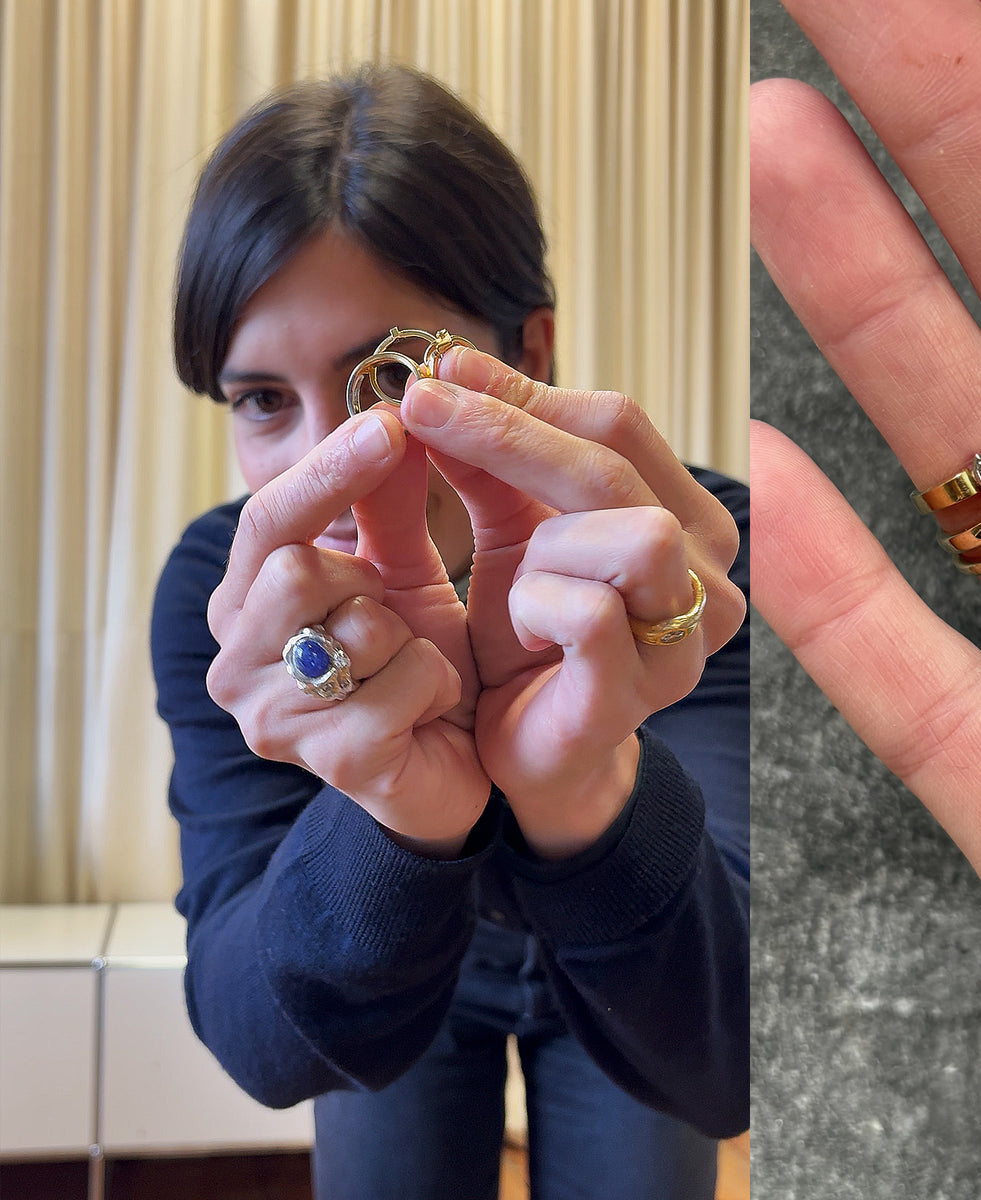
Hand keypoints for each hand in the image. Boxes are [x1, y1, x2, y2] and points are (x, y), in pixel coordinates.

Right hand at [206, 408, 490, 853]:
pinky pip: (404, 683)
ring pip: (355, 627)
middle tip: (393, 614)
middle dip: (371, 581)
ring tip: (413, 667)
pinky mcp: (333, 763)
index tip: (393, 420)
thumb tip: (393, 408)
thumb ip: (387, 499)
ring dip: (411, 638)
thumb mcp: (403, 570)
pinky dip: (438, 684)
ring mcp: (275, 719)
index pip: (266, 517)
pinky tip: (431, 708)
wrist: (457, 765)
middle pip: (293, 567)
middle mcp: (235, 660)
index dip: (328, 467)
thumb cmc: (416, 661)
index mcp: (245, 601)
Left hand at [401, 348, 745, 857]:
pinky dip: (535, 607)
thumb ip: (492, 463)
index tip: (445, 370)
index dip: (528, 392)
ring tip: (516, 582)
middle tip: (420, 405)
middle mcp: (708, 573)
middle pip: (617, 464)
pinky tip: (521, 629)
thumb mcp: (512, 534)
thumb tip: (449, 376)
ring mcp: (683, 637)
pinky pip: (589, 612)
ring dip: (544, 544)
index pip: (618, 424)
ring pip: (629, 530)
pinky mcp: (641, 691)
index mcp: (686, 518)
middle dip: (509, 427)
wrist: (533, 751)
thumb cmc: (534, 639)